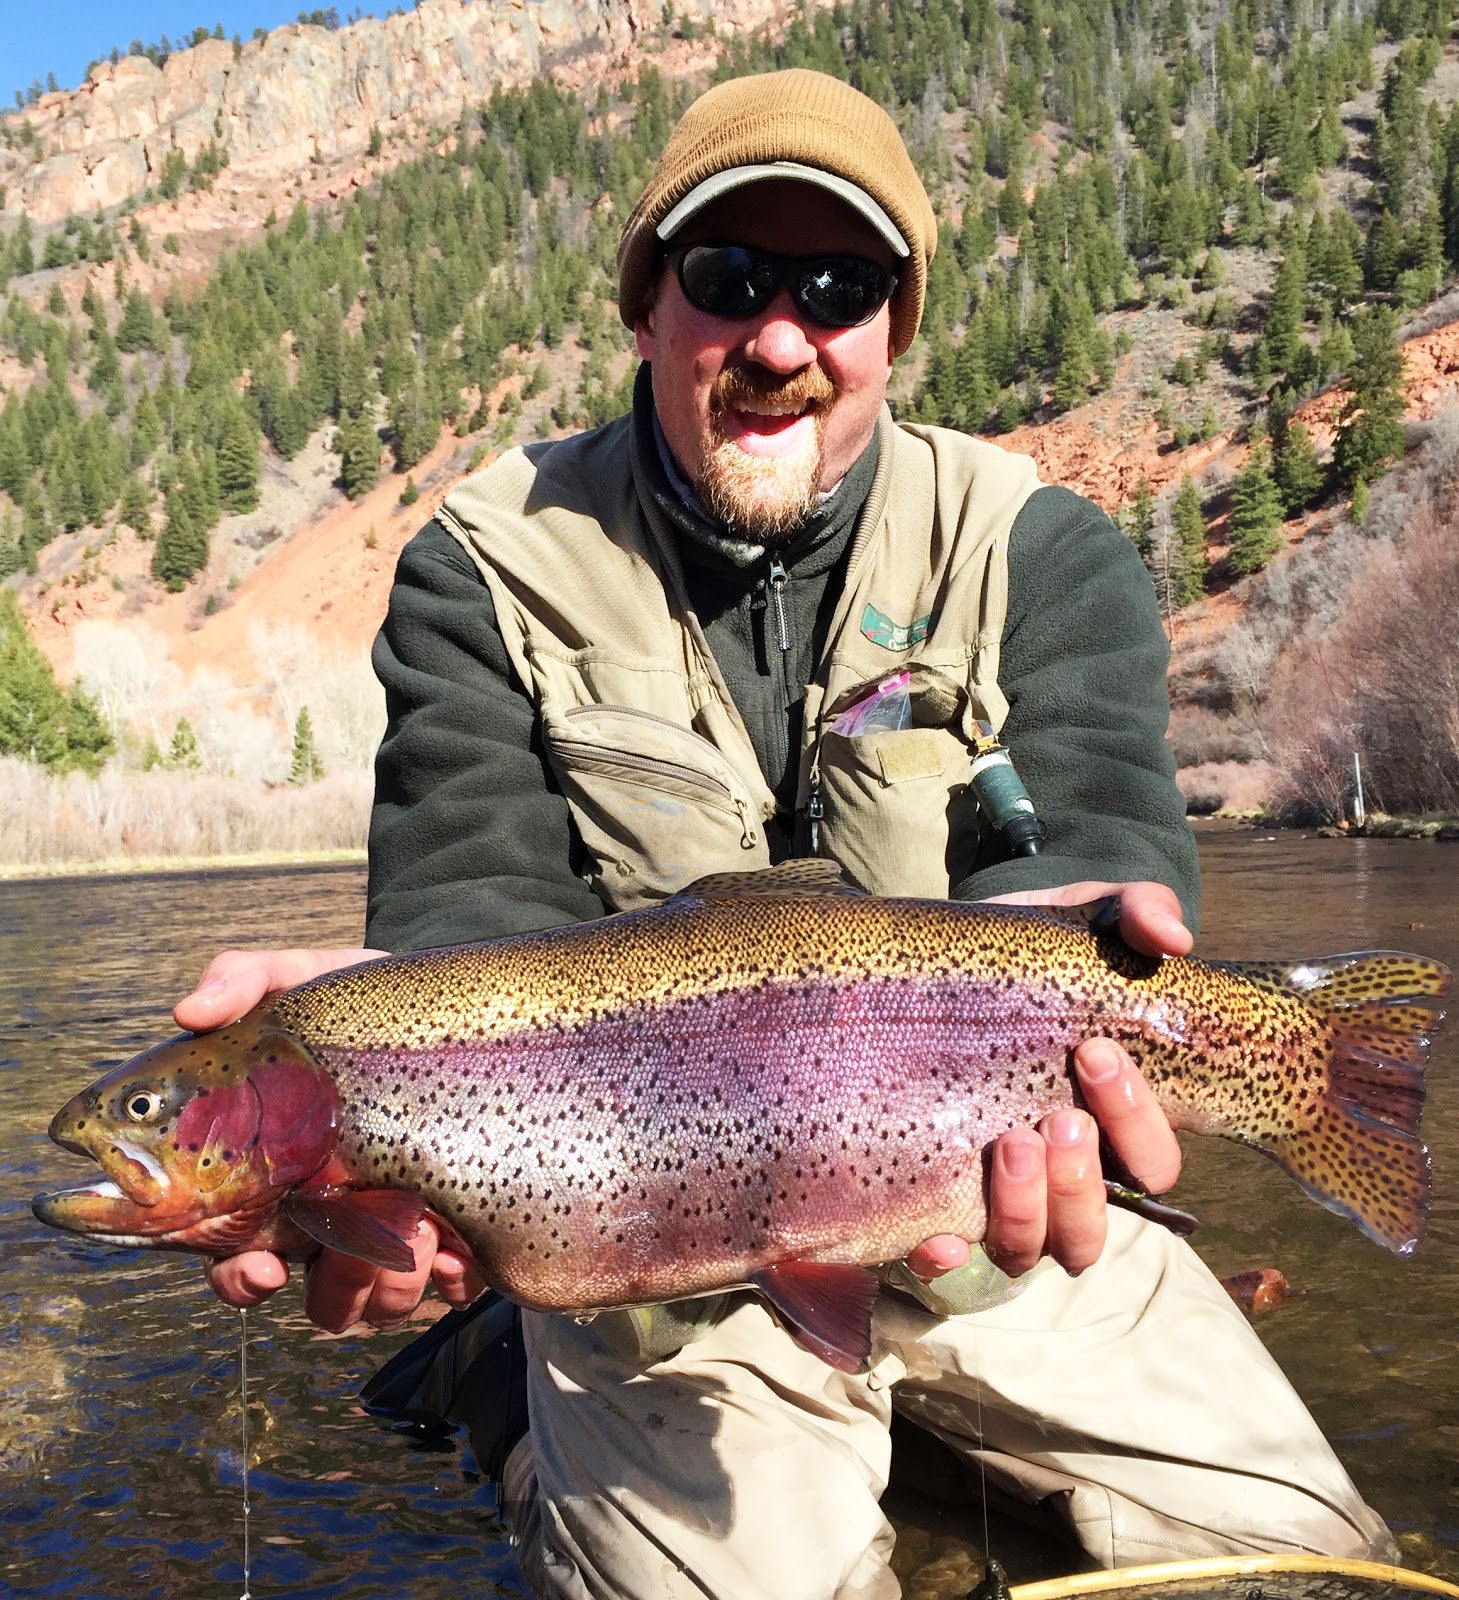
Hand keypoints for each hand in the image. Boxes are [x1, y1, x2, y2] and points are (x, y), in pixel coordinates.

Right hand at [179, 943, 463, 1329]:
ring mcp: (399, 1229)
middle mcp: (336, 1217)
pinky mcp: (463, 1228)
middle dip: (339, 1290)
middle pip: (321, 1300)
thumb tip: (189, 1009)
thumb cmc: (363, 1000)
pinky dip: (453, 1280)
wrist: (457, 1000)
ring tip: (418, 1224)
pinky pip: (453, 1286)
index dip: (242, 1281)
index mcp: (282, 1181)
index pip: (239, 1260)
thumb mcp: (304, 976)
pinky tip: (460, 1249)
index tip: (262, 1270)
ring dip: (394, 1283)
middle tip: (360, 1251)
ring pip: (382, 1304)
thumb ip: (244, 980)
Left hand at [905, 881, 1188, 1282]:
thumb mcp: (1087, 919)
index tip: (1097, 1052)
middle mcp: (1062, 1174)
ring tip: (1005, 1142)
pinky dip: (945, 1260)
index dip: (1137, 1122)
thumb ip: (1137, 913)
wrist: (952, 956)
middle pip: (1093, 1224)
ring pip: (1031, 1248)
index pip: (1152, 1164)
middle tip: (1056, 1117)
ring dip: (1025, 1210)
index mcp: (1110, 1124)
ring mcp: (1001, 1195)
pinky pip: (947, 1260)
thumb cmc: (1039, 951)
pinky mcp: (939, 1198)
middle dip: (1081, 1179)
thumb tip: (1174, 936)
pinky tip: (932, 1237)